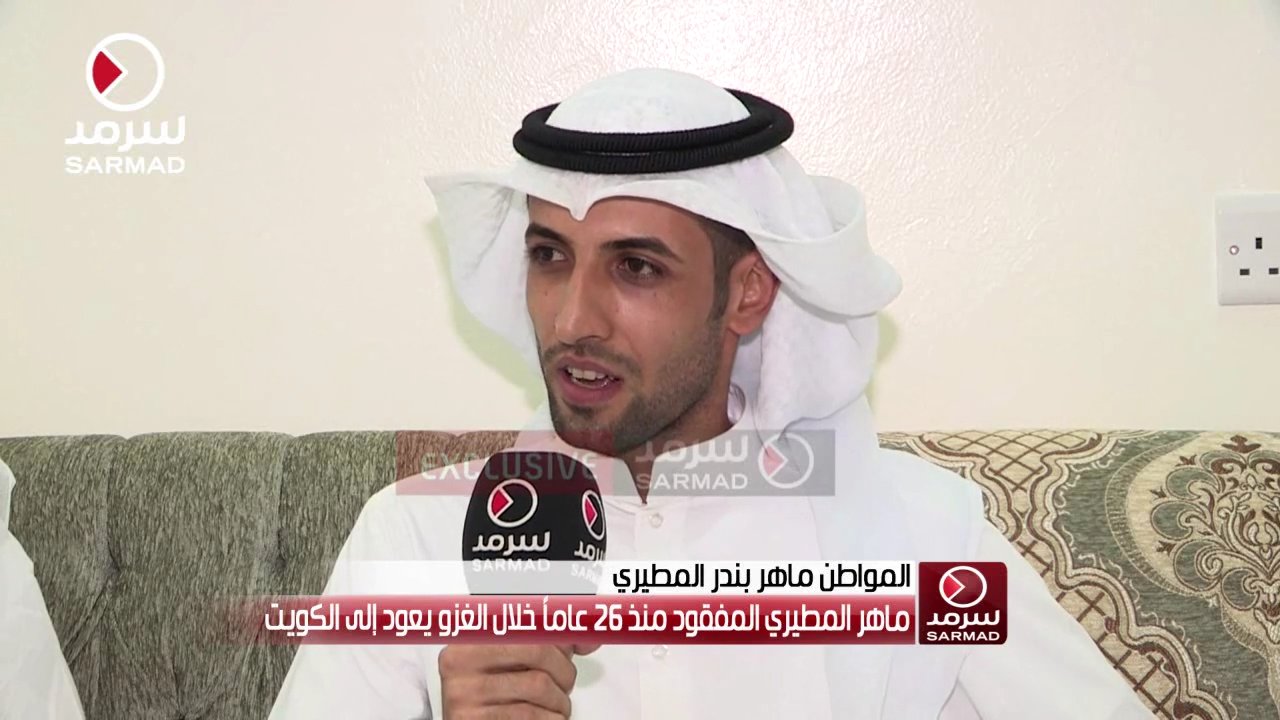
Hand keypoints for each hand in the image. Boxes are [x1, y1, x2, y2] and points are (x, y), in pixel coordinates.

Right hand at [439, 644, 598, 718]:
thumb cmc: (490, 690)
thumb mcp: (511, 659)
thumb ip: (548, 642)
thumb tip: (589, 637)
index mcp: (471, 635)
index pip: (527, 620)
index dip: (562, 631)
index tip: (580, 642)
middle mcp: (461, 660)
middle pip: (537, 651)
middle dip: (564, 670)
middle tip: (565, 683)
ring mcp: (464, 691)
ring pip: (538, 686)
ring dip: (560, 700)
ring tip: (557, 705)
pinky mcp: (471, 719)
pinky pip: (529, 715)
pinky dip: (551, 718)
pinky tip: (549, 717)